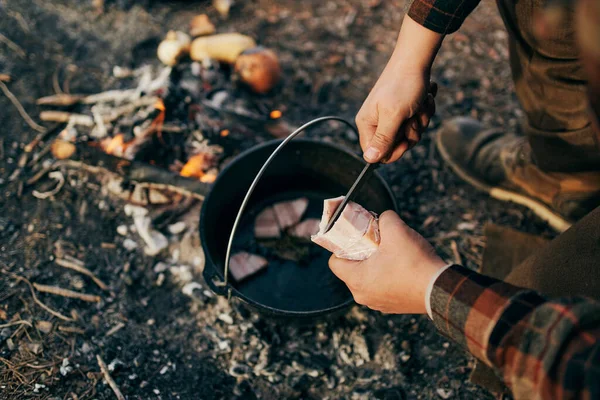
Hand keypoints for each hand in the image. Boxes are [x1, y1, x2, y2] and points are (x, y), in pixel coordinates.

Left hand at [328, 211, 446, 313]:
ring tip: (391, 254)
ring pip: (368, 279)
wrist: (440, 290)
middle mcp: (363, 296)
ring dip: (375, 265)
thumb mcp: (397, 230)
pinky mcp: (393, 307)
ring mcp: (378, 304)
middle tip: (375, 243)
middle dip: (361, 254)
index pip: (334, 262)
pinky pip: (382, 287)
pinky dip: (388, 277)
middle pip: (351, 270)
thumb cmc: (415, 263)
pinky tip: (402, 267)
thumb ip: (385, 218)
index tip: (356, 238)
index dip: (342, 246)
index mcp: (357, 280)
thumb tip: (384, 217)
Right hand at [356, 15, 443, 163]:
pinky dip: (424, 111)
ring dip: (421, 120)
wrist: (416, 59)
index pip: (377, 154)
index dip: (394, 151)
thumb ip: (383, 139)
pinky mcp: (404, 111)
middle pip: (397, 146)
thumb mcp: (393, 115)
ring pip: (410, 135)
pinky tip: (424, 98)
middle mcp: (377, 122)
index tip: (405, 139)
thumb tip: (369, 160)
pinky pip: (417, 123)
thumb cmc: (403, 85)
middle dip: (411, 132)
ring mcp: (391, 117)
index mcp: (367, 124)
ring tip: (420, 103)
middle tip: (412, 115)